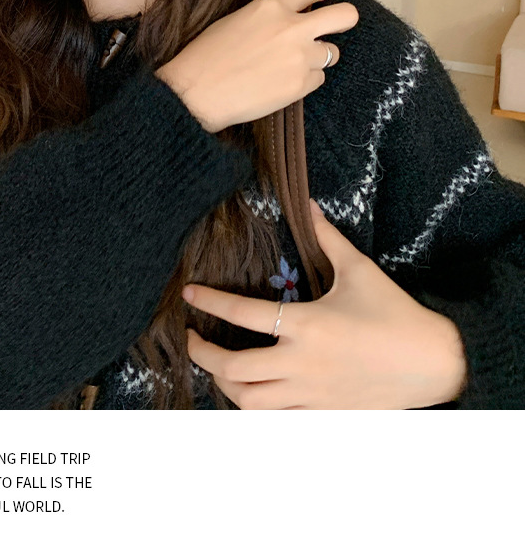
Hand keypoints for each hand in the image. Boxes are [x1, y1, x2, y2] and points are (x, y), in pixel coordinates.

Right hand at [155, 0, 358, 131]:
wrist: (200, 91)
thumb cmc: (207, 54)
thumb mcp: (238, 18)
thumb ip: (269, 15)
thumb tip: (288, 18)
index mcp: (273, 6)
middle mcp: (293, 28)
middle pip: (344, 16)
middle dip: (346, 18)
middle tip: (341, 23)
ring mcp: (301, 57)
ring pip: (332, 53)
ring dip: (318, 56)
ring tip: (293, 64)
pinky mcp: (302, 84)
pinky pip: (318, 78)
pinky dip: (306, 79)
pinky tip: (283, 82)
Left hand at [183, 201, 467, 408]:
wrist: (433, 363)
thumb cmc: (395, 313)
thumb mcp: (359, 269)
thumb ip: (326, 237)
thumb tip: (306, 202)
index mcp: (308, 325)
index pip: (243, 315)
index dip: (210, 302)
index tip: (189, 293)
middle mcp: (302, 365)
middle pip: (234, 371)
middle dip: (203, 355)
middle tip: (192, 337)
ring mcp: (311, 396)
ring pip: (250, 404)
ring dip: (224, 387)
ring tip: (216, 367)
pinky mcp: (323, 415)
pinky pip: (277, 420)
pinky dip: (255, 408)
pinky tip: (249, 391)